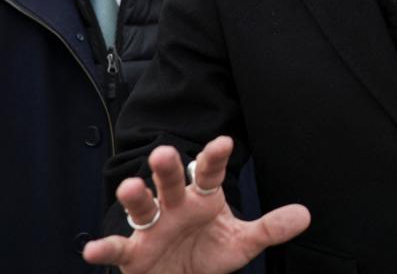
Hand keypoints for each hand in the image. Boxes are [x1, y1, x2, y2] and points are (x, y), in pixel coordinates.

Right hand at [83, 136, 309, 273]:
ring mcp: (151, 226)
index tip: (225, 142)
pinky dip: (104, 248)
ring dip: (134, 196)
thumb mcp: (242, 243)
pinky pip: (118, 248)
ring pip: (142, 206)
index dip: (215, 157)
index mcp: (202, 197)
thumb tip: (305, 215)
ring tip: (130, 188)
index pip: (210, 172)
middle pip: (170, 180)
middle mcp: (174, 205)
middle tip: (165, 152)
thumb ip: (269, 228)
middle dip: (167, 166)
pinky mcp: (133, 253)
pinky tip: (91, 249)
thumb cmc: (208, 253)